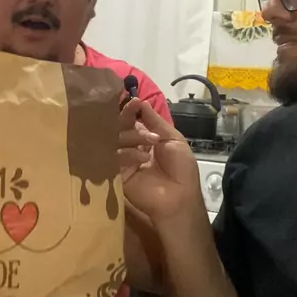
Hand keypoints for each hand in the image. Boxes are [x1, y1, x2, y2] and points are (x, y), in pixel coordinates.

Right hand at [122, 101, 202, 223]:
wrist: (180, 196)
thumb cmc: (181, 168)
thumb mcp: (172, 139)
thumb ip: (155, 121)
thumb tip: (140, 101)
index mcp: (145, 138)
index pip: (131, 120)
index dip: (131, 110)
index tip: (134, 100)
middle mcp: (131, 147)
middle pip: (120, 128)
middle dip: (128, 120)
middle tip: (135, 115)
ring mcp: (123, 160)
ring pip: (116, 140)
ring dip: (134, 137)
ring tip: (151, 144)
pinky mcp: (117, 174)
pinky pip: (115, 158)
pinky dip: (129, 154)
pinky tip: (143, 159)